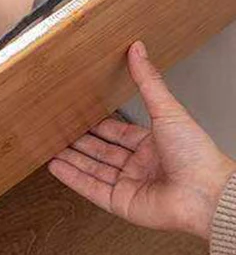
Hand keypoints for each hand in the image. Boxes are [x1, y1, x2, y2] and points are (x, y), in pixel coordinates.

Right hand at [48, 40, 235, 238]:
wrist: (205, 194)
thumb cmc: (196, 154)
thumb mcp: (167, 110)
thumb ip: (148, 81)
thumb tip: (138, 50)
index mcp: (153, 145)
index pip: (117, 133)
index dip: (97, 124)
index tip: (78, 114)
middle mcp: (141, 166)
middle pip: (101, 151)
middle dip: (79, 141)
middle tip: (57, 129)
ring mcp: (129, 185)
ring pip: (92, 169)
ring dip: (71, 158)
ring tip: (48, 146)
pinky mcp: (121, 203)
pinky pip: (90, 189)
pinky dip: (71, 178)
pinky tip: (55, 167)